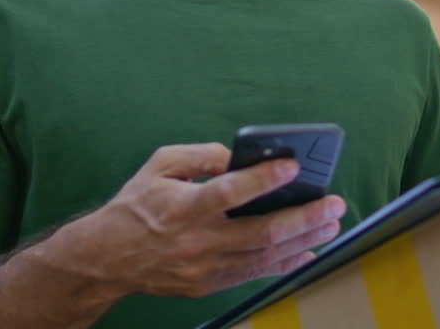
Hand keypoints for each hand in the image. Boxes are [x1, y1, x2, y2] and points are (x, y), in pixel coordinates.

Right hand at [66, 142, 346, 298]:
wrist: (107, 258)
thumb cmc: (135, 205)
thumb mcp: (159, 165)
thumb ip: (200, 156)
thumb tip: (239, 155)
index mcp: (182, 207)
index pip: (229, 192)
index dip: (263, 179)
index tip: (292, 166)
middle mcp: (196, 241)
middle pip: (260, 232)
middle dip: (304, 217)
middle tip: (332, 202)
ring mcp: (204, 268)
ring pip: (265, 256)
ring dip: (304, 240)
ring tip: (330, 223)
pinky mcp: (208, 285)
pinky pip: (255, 274)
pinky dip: (285, 263)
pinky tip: (308, 250)